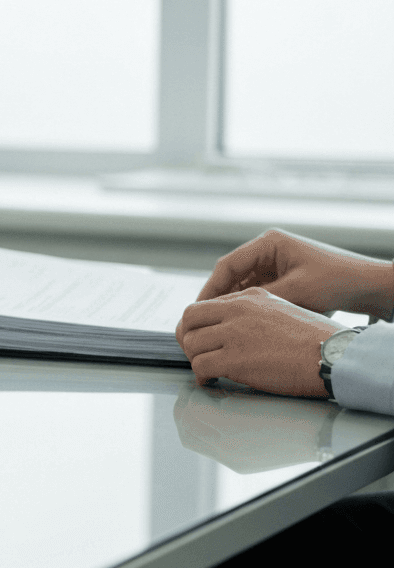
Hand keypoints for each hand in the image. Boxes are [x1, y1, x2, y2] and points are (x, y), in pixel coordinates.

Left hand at [175, 287, 345, 397]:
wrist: (332, 355)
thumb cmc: (315, 340)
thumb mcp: (282, 309)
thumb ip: (253, 313)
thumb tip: (231, 328)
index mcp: (249, 297)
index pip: (204, 305)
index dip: (196, 325)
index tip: (200, 338)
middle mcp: (238, 311)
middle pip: (189, 320)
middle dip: (187, 338)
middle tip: (196, 353)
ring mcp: (234, 334)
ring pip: (191, 343)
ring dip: (195, 360)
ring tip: (207, 370)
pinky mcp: (234, 358)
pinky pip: (200, 366)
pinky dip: (201, 376)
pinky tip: (211, 381)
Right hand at [198, 229, 393, 317]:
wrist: (369, 286)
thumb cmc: (339, 281)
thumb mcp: (295, 291)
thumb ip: (259, 298)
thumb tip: (228, 312)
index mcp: (269, 243)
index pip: (227, 265)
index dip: (209, 289)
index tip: (198, 309)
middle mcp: (269, 250)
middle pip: (232, 276)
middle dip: (219, 298)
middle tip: (205, 320)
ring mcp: (276, 264)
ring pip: (243, 286)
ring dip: (234, 303)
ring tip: (221, 324)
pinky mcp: (283, 277)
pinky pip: (258, 292)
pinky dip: (250, 306)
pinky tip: (243, 322)